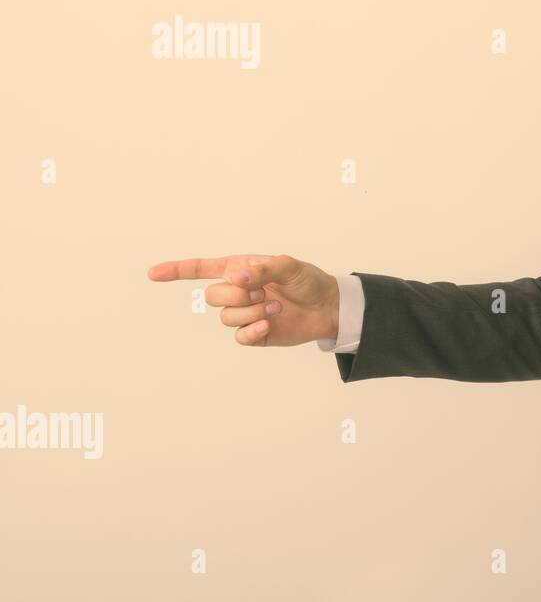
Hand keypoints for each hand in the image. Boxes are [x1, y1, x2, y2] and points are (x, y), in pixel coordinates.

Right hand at [147, 254, 339, 347]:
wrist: (326, 307)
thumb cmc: (307, 281)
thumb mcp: (288, 266)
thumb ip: (262, 269)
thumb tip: (237, 277)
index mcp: (239, 269)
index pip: (202, 269)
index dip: (176, 271)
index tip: (153, 273)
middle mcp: (237, 291)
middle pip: (211, 296)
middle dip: (237, 295)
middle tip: (264, 293)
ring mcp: (244, 313)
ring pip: (226, 317)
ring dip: (252, 311)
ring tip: (276, 306)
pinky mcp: (254, 332)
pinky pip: (239, 336)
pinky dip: (253, 329)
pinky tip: (269, 322)